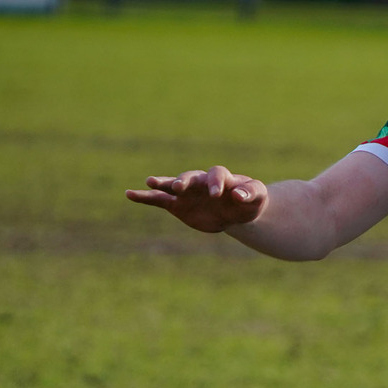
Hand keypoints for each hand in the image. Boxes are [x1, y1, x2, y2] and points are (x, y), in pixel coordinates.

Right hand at [127, 165, 267, 232]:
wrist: (237, 212)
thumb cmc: (249, 201)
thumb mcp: (258, 197)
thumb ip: (251, 192)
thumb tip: (239, 194)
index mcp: (222, 178)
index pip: (217, 174)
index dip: (216, 183)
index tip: (218, 194)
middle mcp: (201, 182)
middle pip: (191, 176)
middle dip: (185, 181)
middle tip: (180, 187)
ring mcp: (187, 193)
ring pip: (172, 185)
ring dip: (163, 183)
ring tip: (150, 182)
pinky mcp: (177, 205)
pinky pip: (159, 199)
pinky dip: (145, 197)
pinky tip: (130, 194)